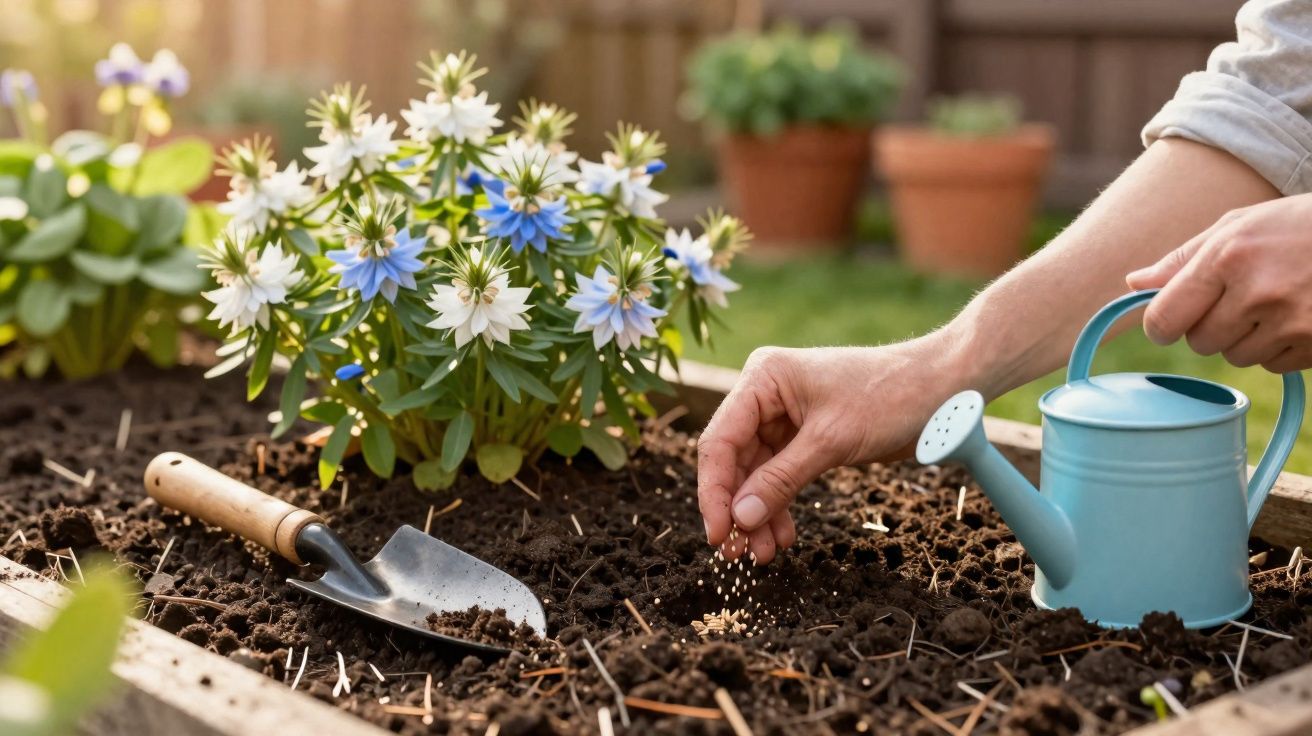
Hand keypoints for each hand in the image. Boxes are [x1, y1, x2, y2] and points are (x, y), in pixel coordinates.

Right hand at [697, 342, 954, 563]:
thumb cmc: (891, 395)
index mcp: (762, 378)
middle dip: (738, 508)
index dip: (714, 492)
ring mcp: (784, 415)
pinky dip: (780, 504)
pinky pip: (780, 474)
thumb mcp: (831, 442)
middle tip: (738, 553)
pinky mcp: (804, 435)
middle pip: (733, 460)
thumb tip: (740, 519)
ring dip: (758, 513)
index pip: (720, 441)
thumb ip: (781, 480)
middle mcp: (765, 394)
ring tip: (765, 553)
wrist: (943, 387)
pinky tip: (784, 535)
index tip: (719, 534)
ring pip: (755, 473)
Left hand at [1126, 194, 1311, 371]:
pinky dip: (1279, 346)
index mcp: (1228, 257)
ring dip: (1247, 338)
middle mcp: (1257, 292)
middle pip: (1200, 342)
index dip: (1162, 324)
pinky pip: (1273, 364)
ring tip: (1274, 301)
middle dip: (1211, 326)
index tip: (1170, 320)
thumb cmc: (1297, 226)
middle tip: (1239, 298)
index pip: (1164, 318)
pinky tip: (1297, 315)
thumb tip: (1132, 284)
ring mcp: (1292, 322)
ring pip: (1236, 357)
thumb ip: (1182, 259)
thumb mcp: (1238, 226)